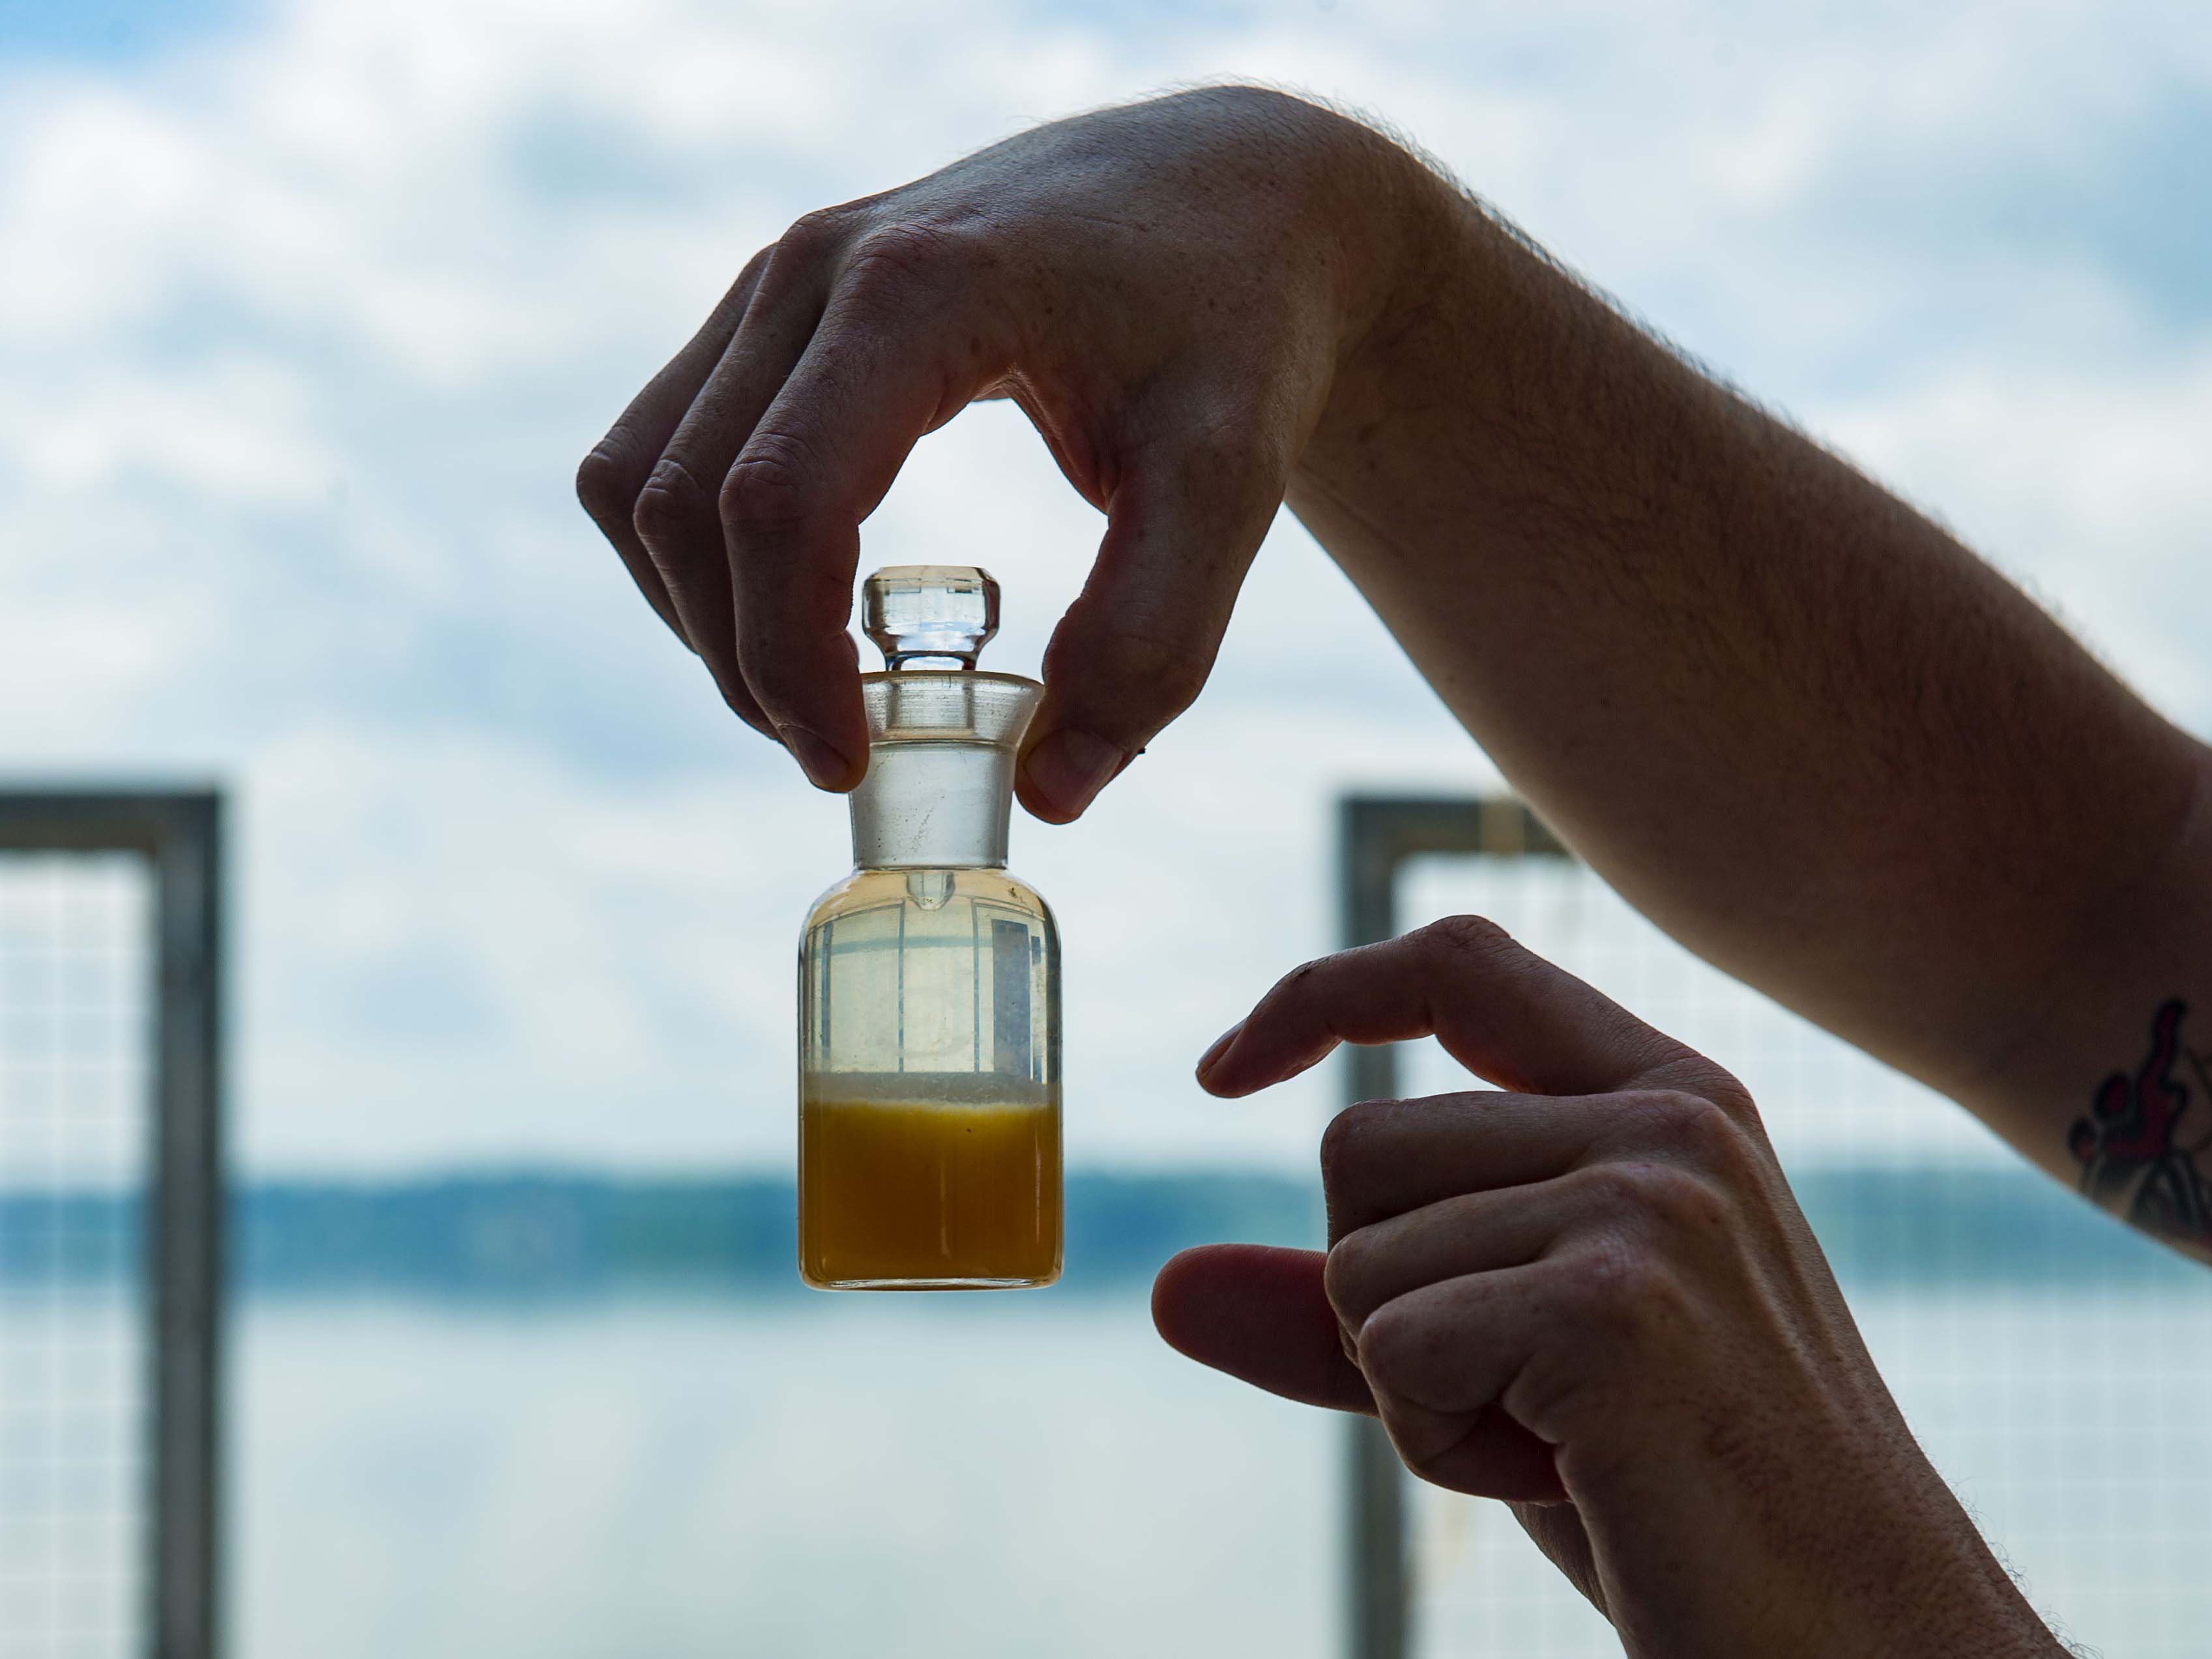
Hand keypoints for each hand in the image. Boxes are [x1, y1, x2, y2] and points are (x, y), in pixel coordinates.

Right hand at [575, 87, 1425, 818]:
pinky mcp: (780, 297)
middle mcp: (819, 264)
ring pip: (644, 472)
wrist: (1233, 191)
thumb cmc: (1238, 326)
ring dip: (699, 608)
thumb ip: (1155, 640)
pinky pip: (667, 438)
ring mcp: (784, 271)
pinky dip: (696, 545)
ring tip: (809, 695)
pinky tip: (789, 607)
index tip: (850, 765)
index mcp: (919, 291)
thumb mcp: (1230, 481)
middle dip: (741, 660)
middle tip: (840, 755)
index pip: (780, 505)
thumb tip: (1050, 793)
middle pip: (689, 502)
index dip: (789, 663)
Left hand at [1154, 917, 2060, 1657]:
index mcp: (1666, 1095)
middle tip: (1525, 1396)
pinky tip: (1565, 1472)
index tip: (1223, 1071)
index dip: (1321, 993)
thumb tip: (1165, 1285)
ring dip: (1412, 1383)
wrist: (1857, 1635)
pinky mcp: (1614, 1305)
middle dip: (1383, 1297)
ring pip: (1358, 1253)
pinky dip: (1433, 1439)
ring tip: (1559, 1436)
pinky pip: (1391, 1348)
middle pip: (1359, 1144)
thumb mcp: (1504, 1364)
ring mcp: (1650, 1202)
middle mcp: (1668, 1120)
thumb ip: (1348, 1309)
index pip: (1456, 963)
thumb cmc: (1677, 1486)